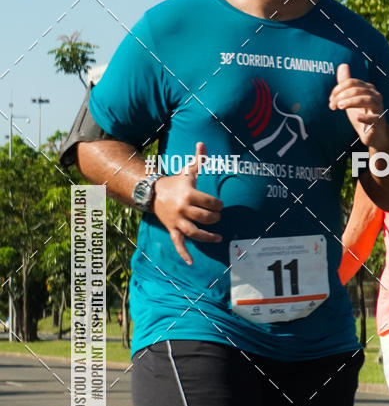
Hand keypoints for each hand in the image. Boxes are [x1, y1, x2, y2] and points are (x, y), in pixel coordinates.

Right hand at [152, 141, 222, 264]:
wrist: (152, 192)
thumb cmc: (175, 182)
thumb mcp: (186, 171)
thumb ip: (198, 159)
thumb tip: (202, 143)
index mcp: (189, 194)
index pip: (210, 202)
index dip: (218, 204)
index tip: (219, 205)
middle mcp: (183, 208)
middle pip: (205, 218)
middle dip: (215, 218)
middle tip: (218, 217)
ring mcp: (177, 220)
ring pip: (194, 232)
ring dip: (208, 236)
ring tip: (218, 238)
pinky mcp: (172, 229)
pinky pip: (178, 244)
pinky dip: (185, 254)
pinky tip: (191, 262)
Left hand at [329, 63, 387, 146]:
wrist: (375, 134)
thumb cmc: (363, 114)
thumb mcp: (352, 98)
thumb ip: (346, 83)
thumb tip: (342, 65)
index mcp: (368, 88)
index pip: (351, 83)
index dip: (338, 89)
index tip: (330, 100)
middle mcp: (375, 95)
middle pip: (357, 89)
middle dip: (342, 96)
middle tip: (332, 105)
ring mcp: (379, 108)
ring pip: (366, 100)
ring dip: (351, 102)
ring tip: (339, 107)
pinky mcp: (380, 121)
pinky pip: (374, 118)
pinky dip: (365, 117)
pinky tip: (357, 118)